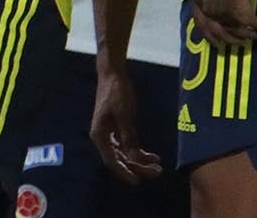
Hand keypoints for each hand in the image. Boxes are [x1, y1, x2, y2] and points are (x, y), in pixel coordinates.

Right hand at [89, 67, 162, 184]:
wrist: (112, 74)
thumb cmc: (116, 92)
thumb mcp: (125, 115)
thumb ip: (129, 137)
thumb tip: (134, 158)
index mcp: (99, 136)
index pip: (112, 161)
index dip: (125, 172)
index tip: (138, 181)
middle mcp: (103, 138)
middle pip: (120, 159)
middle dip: (138, 167)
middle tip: (157, 172)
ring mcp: (110, 134)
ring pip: (125, 154)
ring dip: (140, 161)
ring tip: (157, 166)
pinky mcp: (117, 129)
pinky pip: (128, 145)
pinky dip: (139, 151)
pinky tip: (152, 156)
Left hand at [188, 0, 256, 47]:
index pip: (197, 7)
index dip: (205, 26)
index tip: (215, 38)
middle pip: (210, 16)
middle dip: (223, 33)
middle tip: (236, 42)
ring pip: (224, 18)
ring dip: (239, 30)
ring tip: (251, 35)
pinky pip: (239, 13)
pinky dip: (249, 22)